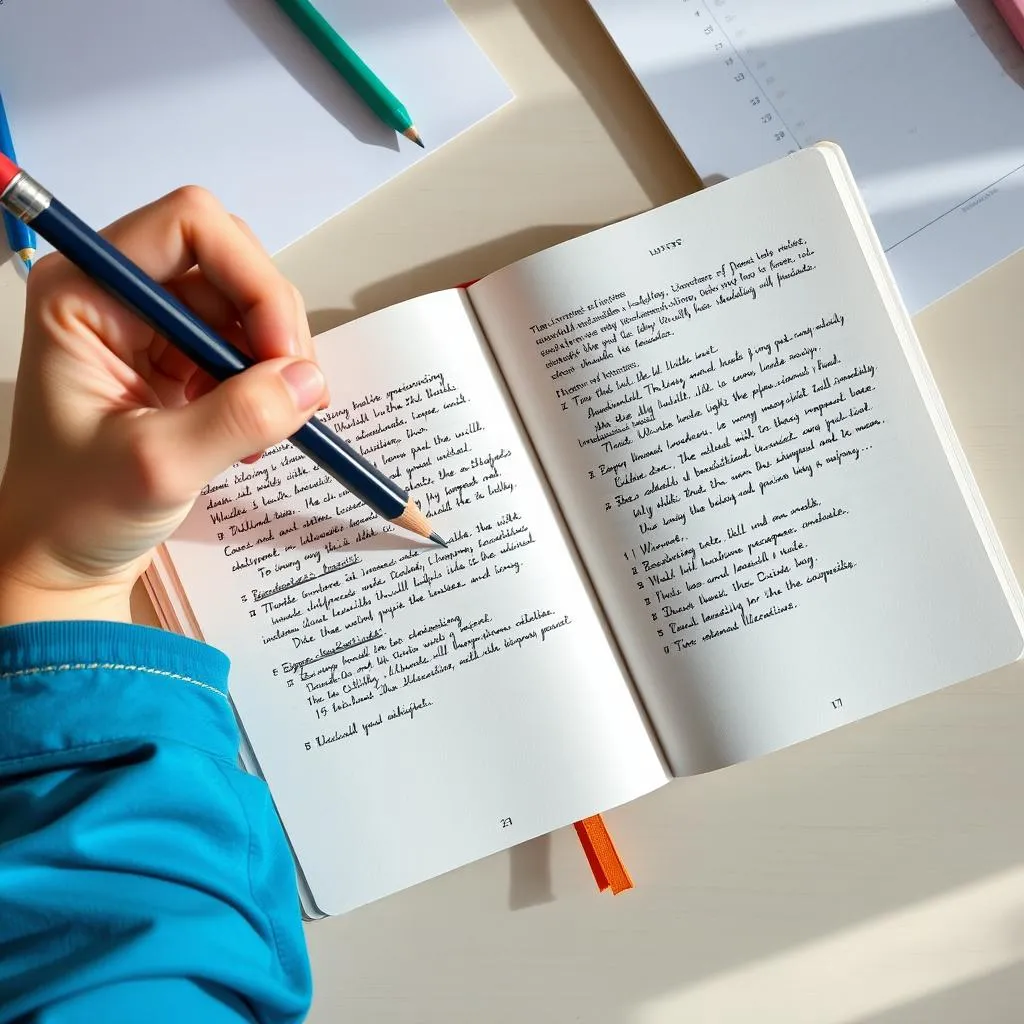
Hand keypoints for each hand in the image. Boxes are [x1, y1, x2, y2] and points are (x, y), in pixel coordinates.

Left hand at [0, 186, 328, 624]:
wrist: (62, 556)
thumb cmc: (75, 511)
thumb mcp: (159, 465)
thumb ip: (238, 417)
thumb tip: (309, 382)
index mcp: (85, 293)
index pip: (190, 226)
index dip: (251, 277)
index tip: (281, 352)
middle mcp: (119, 294)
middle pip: (230, 261)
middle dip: (273, 324)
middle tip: (291, 393)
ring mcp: (152, 326)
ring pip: (247, 304)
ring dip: (277, 359)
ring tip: (269, 423)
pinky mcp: (177, 359)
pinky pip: (247, 345)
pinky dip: (269, 383)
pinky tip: (256, 430)